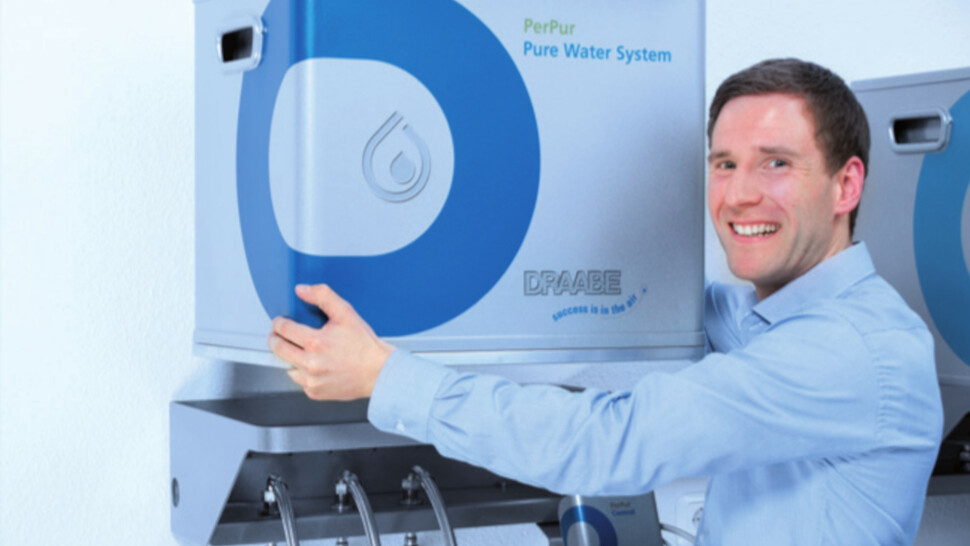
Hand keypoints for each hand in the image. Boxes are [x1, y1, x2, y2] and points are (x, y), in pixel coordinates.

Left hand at [267, 284, 393, 400]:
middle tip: (280, 335)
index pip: (284, 329)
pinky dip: (303, 373)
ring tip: (303, 351)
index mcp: (315, 342)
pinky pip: (300, 380)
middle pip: (279, 349)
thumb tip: (302, 290)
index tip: (280, 322)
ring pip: (287, 366)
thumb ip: (323, 296)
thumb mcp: (346, 313)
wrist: (378, 372)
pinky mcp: (315, 392)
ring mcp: (311, 380)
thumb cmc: (365, 345)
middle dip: (277, 339)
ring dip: (290, 357)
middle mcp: (311, 363)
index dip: (279, 323)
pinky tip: (316, 366)